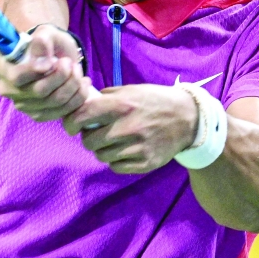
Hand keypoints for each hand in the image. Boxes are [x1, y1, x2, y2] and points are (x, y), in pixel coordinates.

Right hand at [0, 24, 92, 121]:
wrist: (56, 57)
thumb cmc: (47, 43)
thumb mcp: (46, 33)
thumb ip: (42, 41)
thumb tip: (42, 58)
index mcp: (3, 67)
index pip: (16, 76)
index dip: (36, 70)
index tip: (55, 60)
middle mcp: (8, 89)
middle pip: (39, 91)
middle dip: (62, 75)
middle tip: (70, 62)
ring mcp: (23, 105)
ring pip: (54, 101)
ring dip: (73, 84)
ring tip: (77, 70)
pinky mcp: (38, 115)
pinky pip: (63, 111)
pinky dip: (78, 97)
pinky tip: (82, 83)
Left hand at [63, 84, 198, 173]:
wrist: (187, 118)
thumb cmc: (155, 101)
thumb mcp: (131, 90)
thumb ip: (105, 97)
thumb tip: (81, 102)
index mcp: (121, 105)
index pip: (82, 116)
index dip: (71, 122)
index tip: (71, 125)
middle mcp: (127, 128)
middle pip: (89, 141)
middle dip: (89, 137)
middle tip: (96, 133)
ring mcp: (136, 148)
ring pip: (101, 156)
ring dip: (103, 149)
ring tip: (113, 141)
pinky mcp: (145, 163)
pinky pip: (116, 167)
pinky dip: (116, 160)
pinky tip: (124, 150)